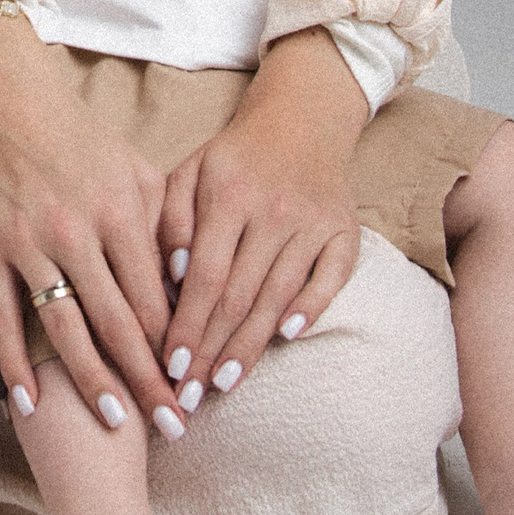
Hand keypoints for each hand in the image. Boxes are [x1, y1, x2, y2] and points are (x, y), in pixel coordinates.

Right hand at [0, 5, 186, 437]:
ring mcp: (30, 242)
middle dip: (149, 381)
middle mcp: (76, 230)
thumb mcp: (135, 168)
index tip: (194, 385)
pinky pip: (4, 318)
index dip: (175, 346)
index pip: (153, 296)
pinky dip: (15, 364)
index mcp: (119, 210)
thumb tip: (188, 285)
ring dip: (93, 382)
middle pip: (117, 323)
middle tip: (174, 427)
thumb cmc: (80, 136)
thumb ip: (164, 224)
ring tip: (118, 425)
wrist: (8, 100)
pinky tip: (30, 404)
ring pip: (65, 329)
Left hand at [156, 27, 367, 409]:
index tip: (168, 365)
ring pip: (279, 295)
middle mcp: (273, 211)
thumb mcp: (189, 171)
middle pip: (240, 294)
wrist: (300, 120)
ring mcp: (313, 223)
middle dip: (211, 349)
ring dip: (251, 344)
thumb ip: (172, 219)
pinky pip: (330, 280)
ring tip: (225, 383)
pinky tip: (287, 338)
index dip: (187, 324)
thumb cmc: (232, 157)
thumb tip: (171, 278)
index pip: (206, 275)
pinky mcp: (344, 232)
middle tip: (188, 394)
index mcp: (229, 196)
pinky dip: (310, 309)